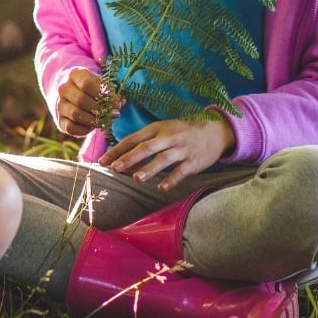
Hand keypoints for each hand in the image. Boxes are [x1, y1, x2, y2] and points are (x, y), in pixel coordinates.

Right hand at [56, 67, 117, 137]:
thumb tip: (121, 102)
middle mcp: (63, 88)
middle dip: (101, 109)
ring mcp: (60, 104)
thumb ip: (110, 91)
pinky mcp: (60, 119)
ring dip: (95, 120)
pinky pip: (70, 127)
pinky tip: (93, 127)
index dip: (103, 95)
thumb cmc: (91, 87)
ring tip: (107, 121)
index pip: (86, 84)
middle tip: (115, 114)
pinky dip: (84, 130)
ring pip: (76, 114)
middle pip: (81, 100)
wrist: (71, 92)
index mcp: (74, 74)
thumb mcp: (100, 83)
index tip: (117, 103)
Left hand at [98, 117, 235, 191]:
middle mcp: (168, 137)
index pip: (133, 139)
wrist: (214, 132)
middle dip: (129, 158)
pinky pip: (181, 171)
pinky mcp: (193, 161)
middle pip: (146, 147)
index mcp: (157, 128)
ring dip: (149, 169)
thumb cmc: (182, 132)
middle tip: (114, 168)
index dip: (118, 150)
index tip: (103, 161)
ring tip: (136, 179)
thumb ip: (144, 140)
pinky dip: (172, 179)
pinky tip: (162, 188)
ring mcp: (182, 149)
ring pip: (164, 159)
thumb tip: (120, 154)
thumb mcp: (163, 129)